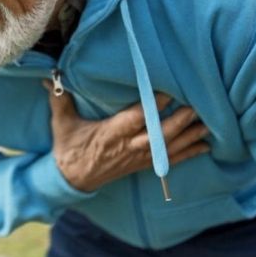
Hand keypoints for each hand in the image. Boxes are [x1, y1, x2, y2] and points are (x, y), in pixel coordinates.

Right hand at [46, 84, 209, 191]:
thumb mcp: (61, 123)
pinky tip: (204, 146)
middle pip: (158, 134)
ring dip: (188, 136)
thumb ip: (59, 99)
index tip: (167, 90)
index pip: (135, 118)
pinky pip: (169, 160)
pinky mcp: (142, 165)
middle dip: (178, 121)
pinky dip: (188, 153)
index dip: (152, 106)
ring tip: (206, 123)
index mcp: (110, 134)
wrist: (72, 179)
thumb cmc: (68, 148)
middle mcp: (128, 146)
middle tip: (195, 105)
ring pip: (168, 147)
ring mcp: (137, 157)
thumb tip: (49, 77)